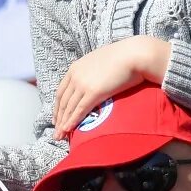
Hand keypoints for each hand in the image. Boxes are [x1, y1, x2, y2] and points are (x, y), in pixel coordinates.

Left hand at [54, 37, 171, 132]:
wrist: (134, 54)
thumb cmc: (123, 57)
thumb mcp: (100, 63)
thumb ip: (93, 72)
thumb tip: (97, 80)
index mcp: (75, 68)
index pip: (62, 91)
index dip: (58, 106)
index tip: (58, 117)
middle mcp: (75, 76)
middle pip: (62, 101)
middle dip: (59, 118)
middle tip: (56, 132)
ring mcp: (83, 84)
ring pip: (69, 108)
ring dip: (63, 124)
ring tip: (59, 137)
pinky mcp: (93, 92)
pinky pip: (79, 110)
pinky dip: (72, 122)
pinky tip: (68, 130)